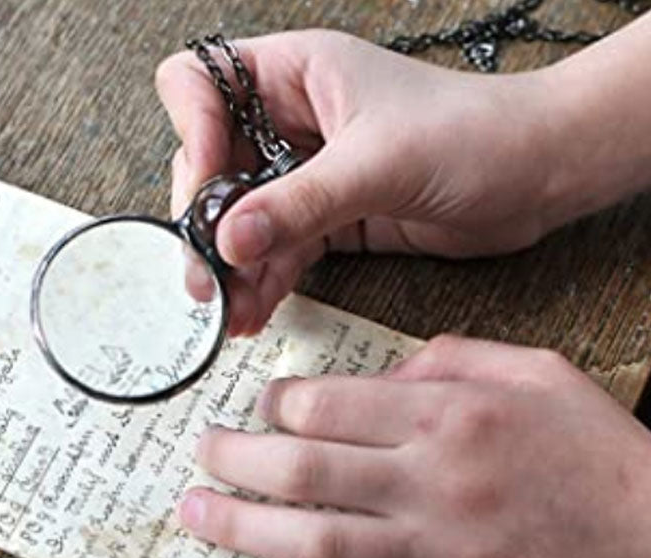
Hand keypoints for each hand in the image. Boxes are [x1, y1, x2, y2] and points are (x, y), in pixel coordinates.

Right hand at [156, 30, 566, 334]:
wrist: (535, 176)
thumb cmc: (476, 133)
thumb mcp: (379, 164)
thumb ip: (299, 204)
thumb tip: (229, 240)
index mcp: (296, 75)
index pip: (202, 83)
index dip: (192, 130)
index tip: (210, 185)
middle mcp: (291, 122)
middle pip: (213, 167)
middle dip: (207, 225)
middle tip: (208, 276)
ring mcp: (307, 174)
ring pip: (244, 220)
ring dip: (234, 267)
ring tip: (231, 311)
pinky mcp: (328, 219)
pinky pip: (280, 251)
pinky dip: (266, 281)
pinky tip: (257, 310)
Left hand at [177, 336, 650, 557]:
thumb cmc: (596, 450)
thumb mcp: (535, 371)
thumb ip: (453, 357)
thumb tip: (382, 370)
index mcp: (450, 415)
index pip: (328, 405)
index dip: (276, 406)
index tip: (259, 411)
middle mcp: (436, 481)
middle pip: (304, 469)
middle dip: (235, 459)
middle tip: (201, 453)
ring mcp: (445, 556)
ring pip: (317, 542)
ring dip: (241, 528)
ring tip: (194, 514)